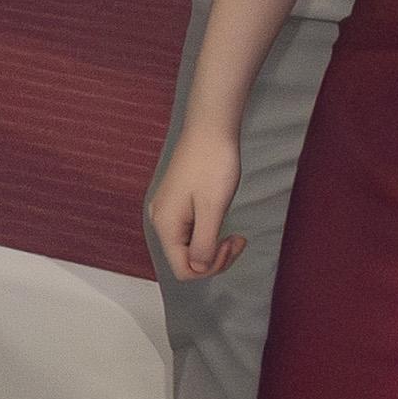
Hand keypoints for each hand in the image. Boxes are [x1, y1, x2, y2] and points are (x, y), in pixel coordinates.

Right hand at [146, 121, 244, 280]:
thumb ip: (204, 244)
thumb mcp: (212, 209)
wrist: (209, 129)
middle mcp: (160, 220)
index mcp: (165, 224)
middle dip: (214, 257)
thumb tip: (199, 268)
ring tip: (233, 233)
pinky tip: (221, 220)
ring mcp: (167, 210)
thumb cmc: (212, 162)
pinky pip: (189, 231)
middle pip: (185, 259)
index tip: (229, 245)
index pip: (183, 269)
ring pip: (189, 246)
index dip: (210, 267)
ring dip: (213, 245)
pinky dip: (208, 233)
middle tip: (236, 240)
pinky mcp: (176, 202)